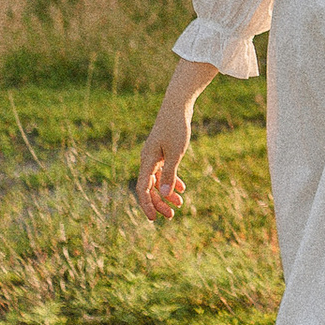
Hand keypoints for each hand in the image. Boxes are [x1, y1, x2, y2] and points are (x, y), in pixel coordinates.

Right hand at [135, 67, 211, 219]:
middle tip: (172, 215)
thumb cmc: (176, 128)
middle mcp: (147, 160)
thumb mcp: (176, 153)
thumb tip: (166, 195)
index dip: (147, 205)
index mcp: (147, 161)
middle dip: (159, 202)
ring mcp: (154, 156)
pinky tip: (181, 189)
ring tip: (180, 204)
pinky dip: (171, 181)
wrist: (177, 106)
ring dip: (166, 193)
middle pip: (149, 188)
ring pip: (157, 181)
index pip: (142, 188)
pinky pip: (163, 172)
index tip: (154, 219)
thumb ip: (170, 174)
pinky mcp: (162, 152)